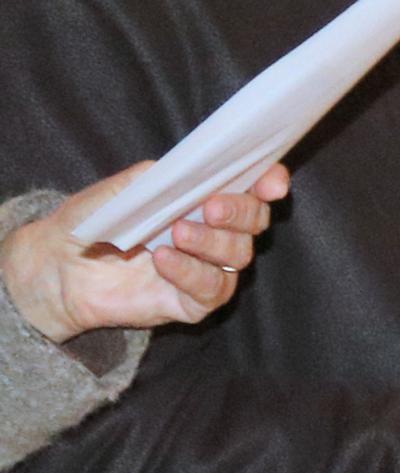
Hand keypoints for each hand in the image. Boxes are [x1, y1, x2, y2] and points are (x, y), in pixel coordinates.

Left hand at [3, 162, 288, 344]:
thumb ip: (151, 179)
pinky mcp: (191, 302)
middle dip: (241, 213)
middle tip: (211, 208)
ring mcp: (206, 268)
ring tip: (175, 234)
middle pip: (254, 222)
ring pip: (238, 255)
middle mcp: (213, 233)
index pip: (250, 188)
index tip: (270, 183)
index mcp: (202, 199)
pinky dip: (191, 273)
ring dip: (211, 242)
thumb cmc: (90, 223)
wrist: (57, 268)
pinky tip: (163, 261)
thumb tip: (183, 170)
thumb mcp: (115, 191)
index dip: (268, 183)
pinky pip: (211, 289)